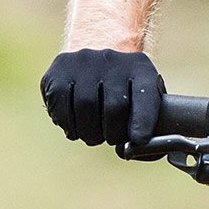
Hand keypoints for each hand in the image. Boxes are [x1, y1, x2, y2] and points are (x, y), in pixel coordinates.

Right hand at [39, 49, 164, 148]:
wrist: (96, 60)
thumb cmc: (124, 90)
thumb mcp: (144, 98)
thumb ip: (148, 125)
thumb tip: (140, 149)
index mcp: (140, 68)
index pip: (145, 95)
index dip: (143, 121)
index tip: (138, 141)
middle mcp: (112, 59)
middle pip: (113, 105)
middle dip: (112, 132)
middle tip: (109, 139)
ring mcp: (84, 61)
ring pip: (84, 106)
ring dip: (88, 131)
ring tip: (92, 134)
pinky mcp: (60, 68)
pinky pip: (61, 104)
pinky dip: (68, 124)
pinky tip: (75, 126)